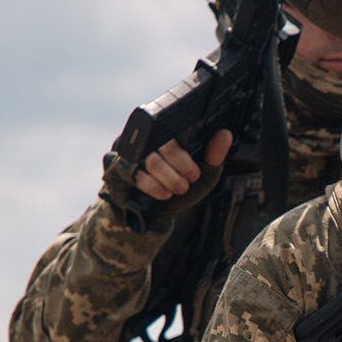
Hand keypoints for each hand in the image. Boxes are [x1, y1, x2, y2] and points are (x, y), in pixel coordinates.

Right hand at [101, 129, 231, 219]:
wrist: (152, 215)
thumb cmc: (177, 189)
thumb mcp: (202, 177)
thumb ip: (214, 157)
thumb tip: (225, 134)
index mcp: (166, 131)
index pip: (175, 126)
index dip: (186, 150)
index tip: (195, 172)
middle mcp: (145, 135)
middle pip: (164, 142)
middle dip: (180, 164)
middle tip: (190, 180)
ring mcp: (128, 150)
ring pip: (150, 158)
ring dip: (168, 177)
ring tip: (178, 188)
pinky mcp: (116, 166)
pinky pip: (134, 172)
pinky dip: (153, 185)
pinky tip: (164, 194)